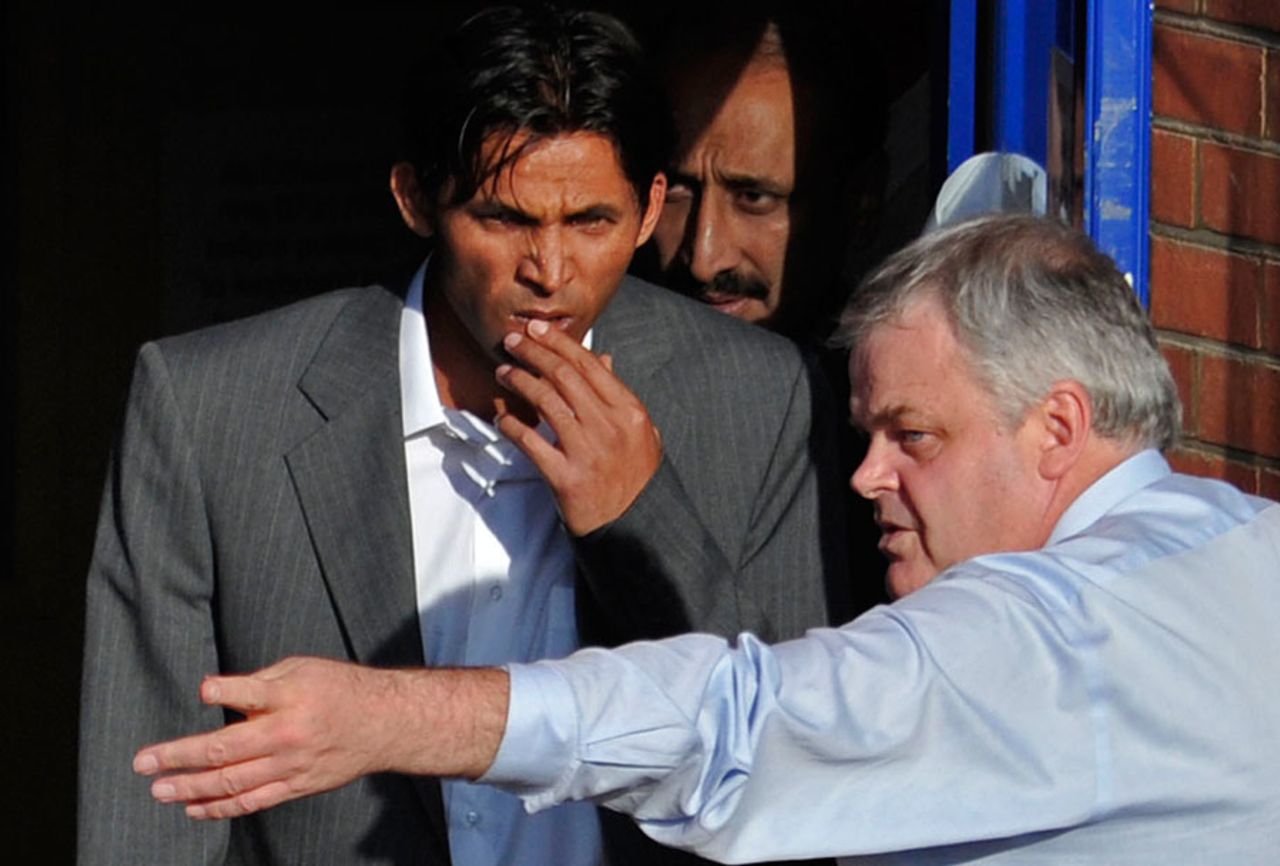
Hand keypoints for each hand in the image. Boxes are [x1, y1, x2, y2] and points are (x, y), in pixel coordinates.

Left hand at [133, 657, 507, 819]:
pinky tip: (194, 808)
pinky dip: (221, 808)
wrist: (384, 723)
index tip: (202, 690)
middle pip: (226, 750)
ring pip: (233, 783)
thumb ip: (262, 683)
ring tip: (160, 790)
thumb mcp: (303, 668)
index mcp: (292, 696)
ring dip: (191, 789)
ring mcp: (292, 765)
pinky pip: (252, 802)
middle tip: (144, 762)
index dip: (225, 690)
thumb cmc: (339, 688)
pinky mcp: (297, 786)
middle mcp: (289, 733)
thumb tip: (219, 694)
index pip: (252, 692)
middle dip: (180, 757)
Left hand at [496, 320, 661, 534]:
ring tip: (503, 372)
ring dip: (519, 381)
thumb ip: (619, 396)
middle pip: (564, 375)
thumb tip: (603, 358)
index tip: (536, 331)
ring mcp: (588, 452)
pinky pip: (530, 443)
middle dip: (533, 353)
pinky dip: (511, 426)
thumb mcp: (641, 432)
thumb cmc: (636, 477)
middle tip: (512, 342)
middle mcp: (610, 427)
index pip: (589, 364)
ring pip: (545, 401)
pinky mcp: (566, 478)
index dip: (559, 342)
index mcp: (630, 411)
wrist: (637, 526)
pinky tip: (501, 416)